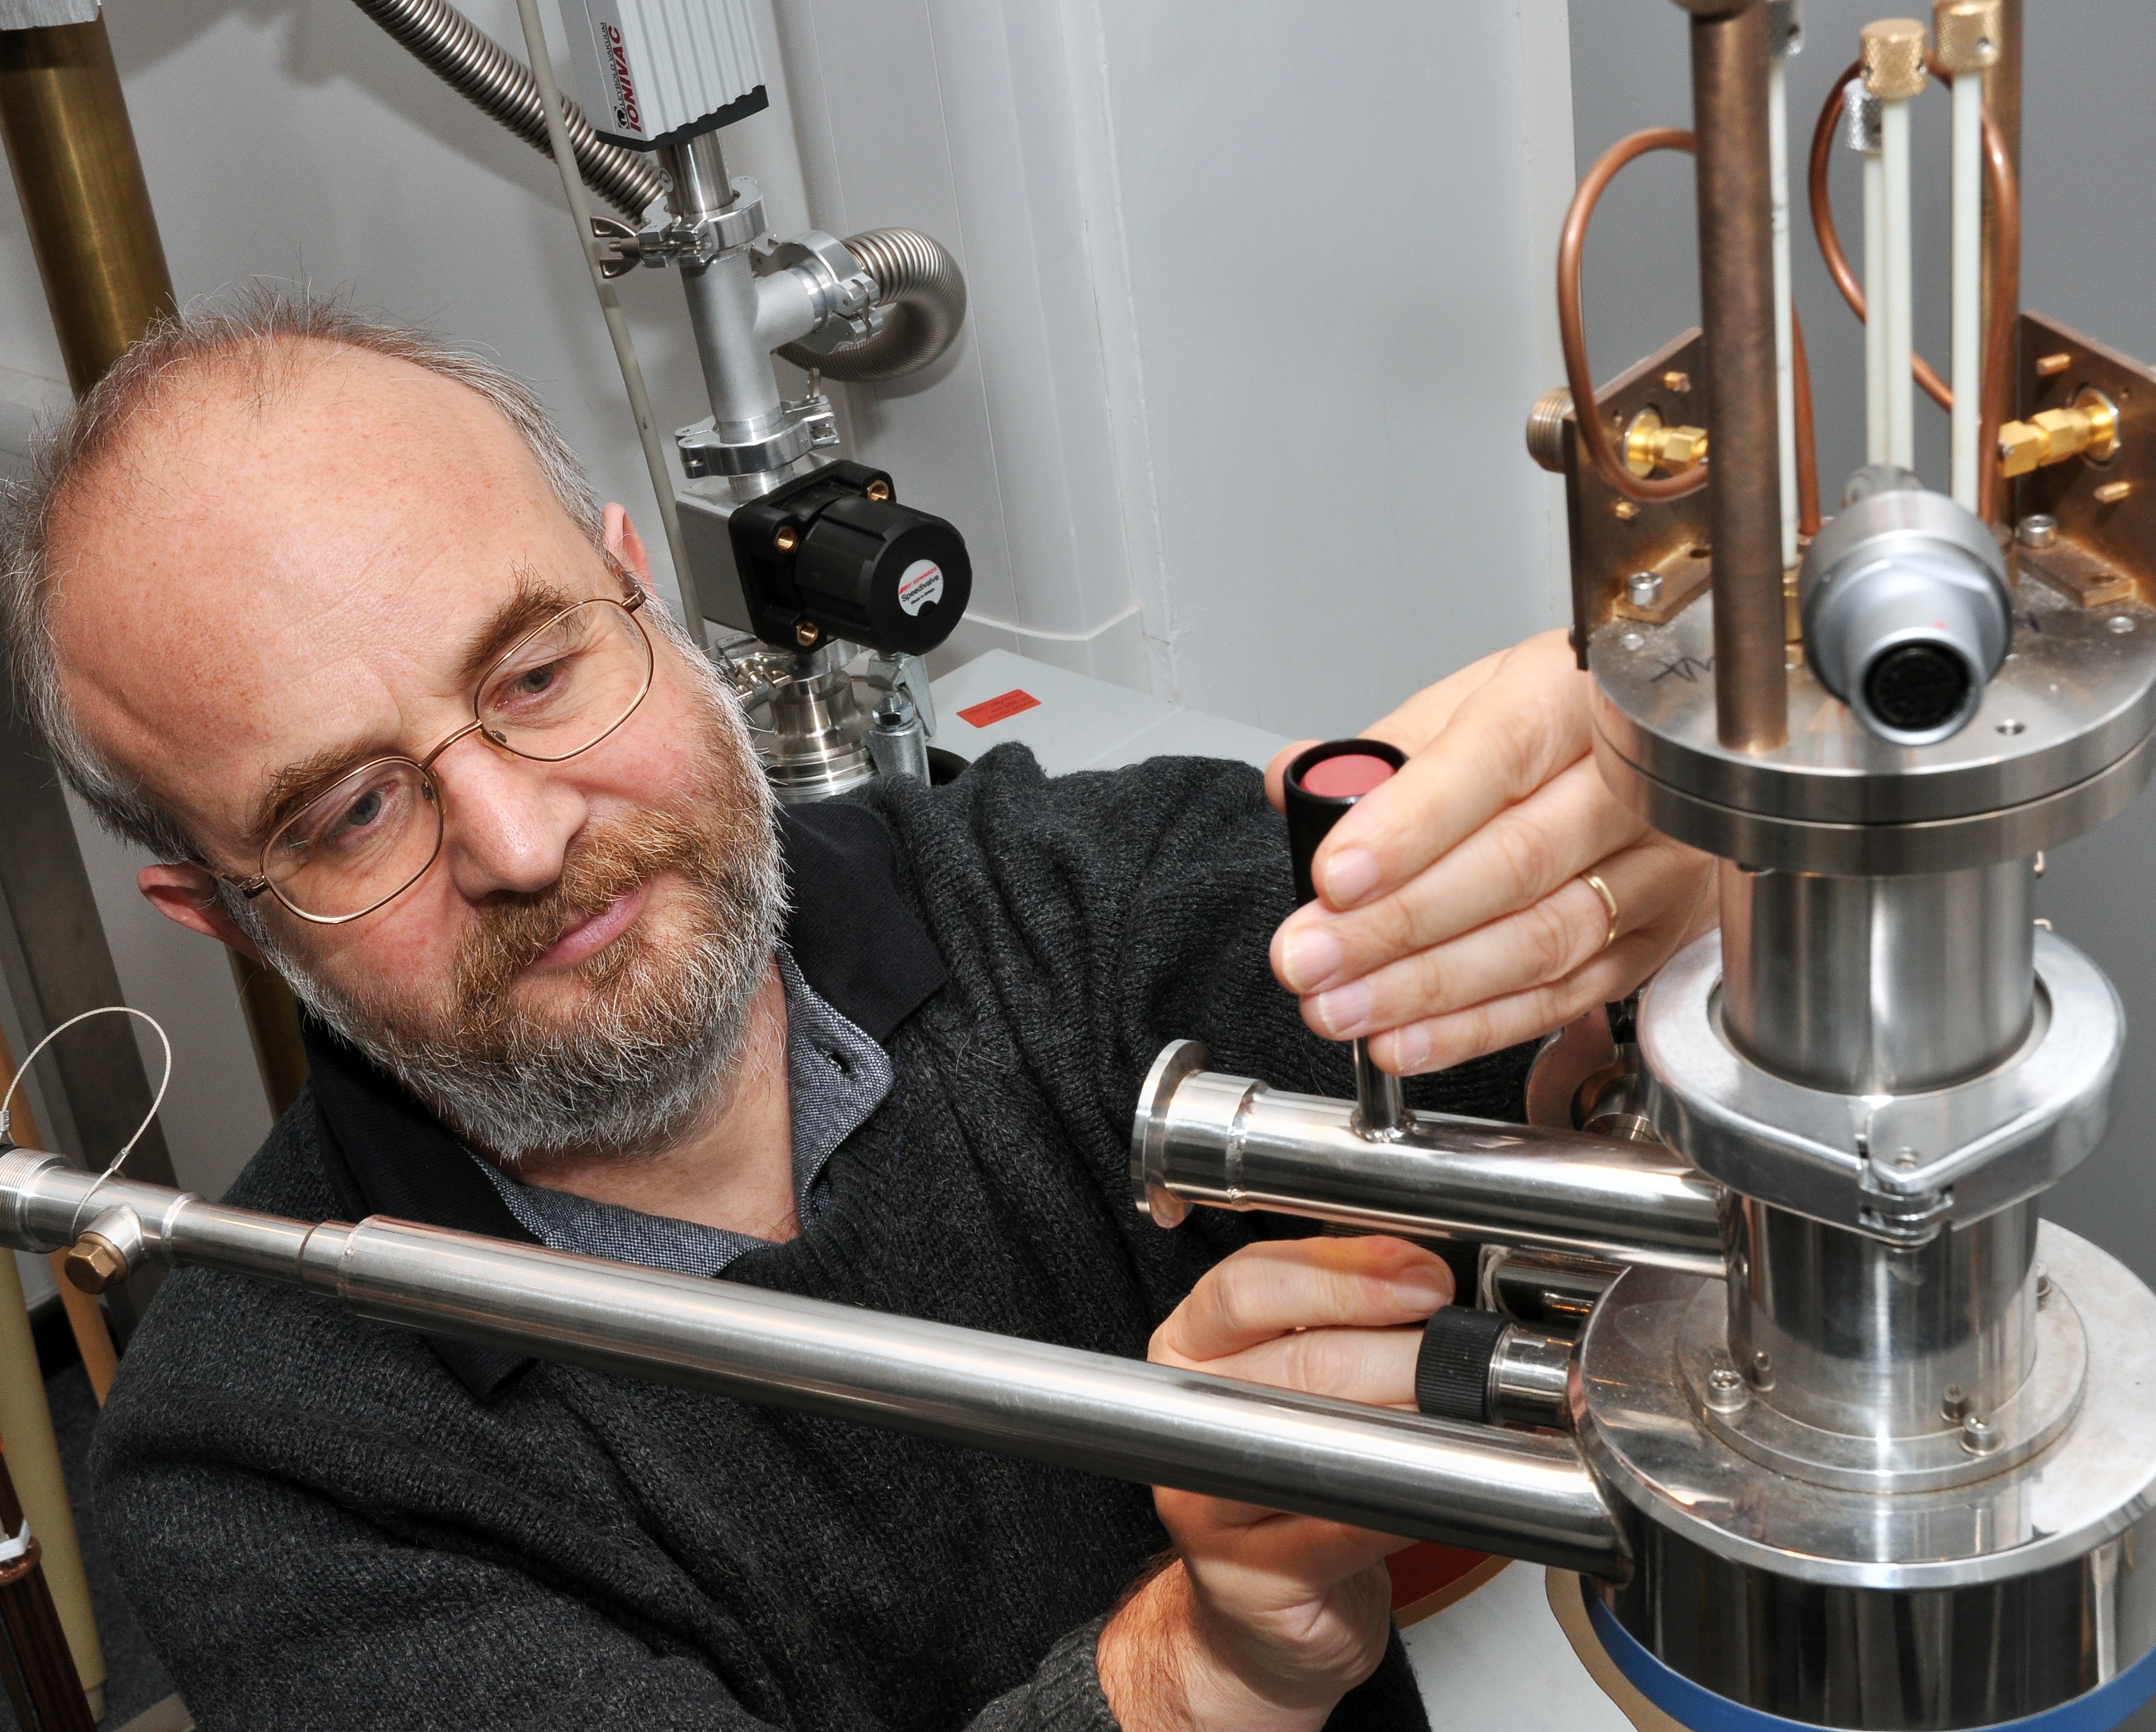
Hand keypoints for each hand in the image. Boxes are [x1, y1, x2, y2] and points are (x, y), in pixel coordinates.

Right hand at [1095, 1237, 1447, 1731]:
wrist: (1261, 1603)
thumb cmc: (1288, 1468)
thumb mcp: (1293, 1372)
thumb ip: (1337, 1315)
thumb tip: (1423, 1273)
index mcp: (1186, 1346)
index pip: (1246, 1286)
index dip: (1344, 1274)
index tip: (1425, 1279)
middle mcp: (1183, 1418)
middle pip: (1301, 1362)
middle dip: (1405, 1353)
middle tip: (1470, 1359)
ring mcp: (1205, 1503)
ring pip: (1325, 1443)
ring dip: (1414, 1426)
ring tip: (1464, 1419)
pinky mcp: (1250, 1579)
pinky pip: (1348, 1528)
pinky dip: (1409, 1504)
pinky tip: (1441, 1489)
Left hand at [1265, 629, 1716, 1075]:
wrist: (1662, 756)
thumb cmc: (1550, 725)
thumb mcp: (1466, 703)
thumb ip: (1382, 748)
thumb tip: (1296, 780)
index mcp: (1569, 695)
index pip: (1492, 759)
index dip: (1410, 826)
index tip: (1333, 876)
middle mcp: (1629, 781)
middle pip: (1515, 863)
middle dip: (1397, 925)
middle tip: (1312, 957)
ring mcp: (1655, 865)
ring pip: (1541, 940)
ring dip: (1427, 989)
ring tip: (1342, 1007)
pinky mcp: (1656, 939)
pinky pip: (1564, 996)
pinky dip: (1476, 1028)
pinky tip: (1407, 1039)